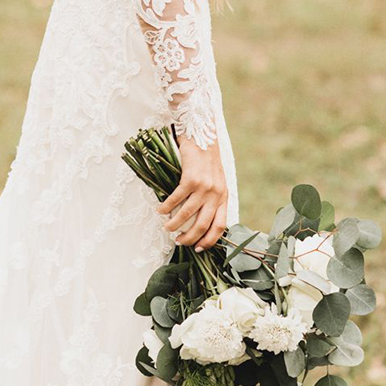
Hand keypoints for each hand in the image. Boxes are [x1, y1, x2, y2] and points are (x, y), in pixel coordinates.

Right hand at [155, 134, 227, 251]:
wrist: (203, 137)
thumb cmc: (207, 161)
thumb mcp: (216, 181)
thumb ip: (212, 199)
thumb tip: (200, 220)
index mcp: (224, 197)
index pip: (220, 226)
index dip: (209, 240)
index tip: (198, 248)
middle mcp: (216, 194)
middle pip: (203, 225)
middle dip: (189, 238)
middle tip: (178, 241)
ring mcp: (204, 187)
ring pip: (188, 215)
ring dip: (175, 225)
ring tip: (166, 227)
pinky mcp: (191, 179)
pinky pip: (176, 199)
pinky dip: (167, 207)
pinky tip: (161, 210)